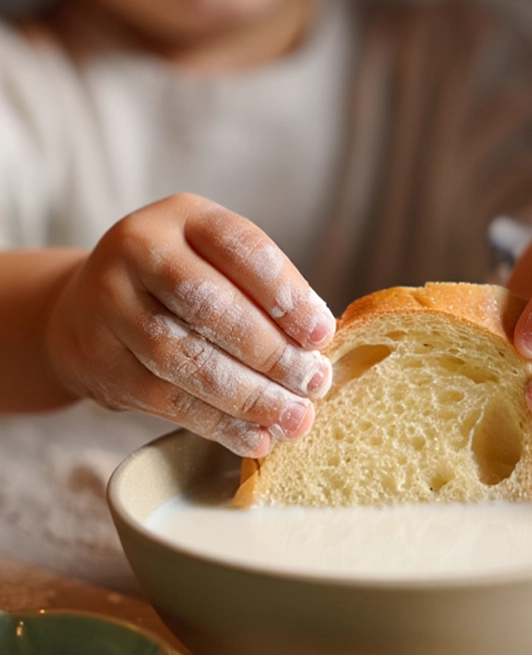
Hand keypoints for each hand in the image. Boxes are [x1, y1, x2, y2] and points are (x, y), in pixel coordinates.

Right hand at [45, 194, 335, 456]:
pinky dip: (217, 423)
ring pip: (183, 356)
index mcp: (183, 216)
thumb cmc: (179, 287)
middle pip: (208, 304)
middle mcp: (137, 249)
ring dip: (248, 396)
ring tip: (293, 418)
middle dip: (270, 351)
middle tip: (313, 383)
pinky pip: (164, 398)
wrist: (86, 309)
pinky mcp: (98, 359)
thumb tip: (317, 349)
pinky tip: (255, 437)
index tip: (322, 335)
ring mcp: (109, 304)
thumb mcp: (218, 264)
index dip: (285, 293)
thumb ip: (263, 294)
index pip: (240, 247)